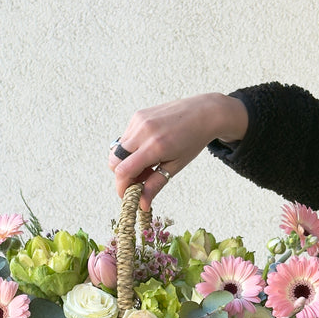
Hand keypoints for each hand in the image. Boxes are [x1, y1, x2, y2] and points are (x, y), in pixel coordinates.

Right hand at [109, 92, 247, 209]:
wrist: (203, 112)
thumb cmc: (193, 140)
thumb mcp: (175, 166)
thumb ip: (155, 185)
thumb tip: (142, 205)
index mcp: (156, 146)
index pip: (123, 171)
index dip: (122, 187)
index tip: (128, 196)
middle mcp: (143, 131)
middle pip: (114, 161)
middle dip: (122, 175)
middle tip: (139, 180)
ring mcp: (138, 121)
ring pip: (117, 150)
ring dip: (126, 162)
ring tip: (148, 164)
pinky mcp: (137, 115)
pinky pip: (124, 138)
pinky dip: (131, 149)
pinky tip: (147, 150)